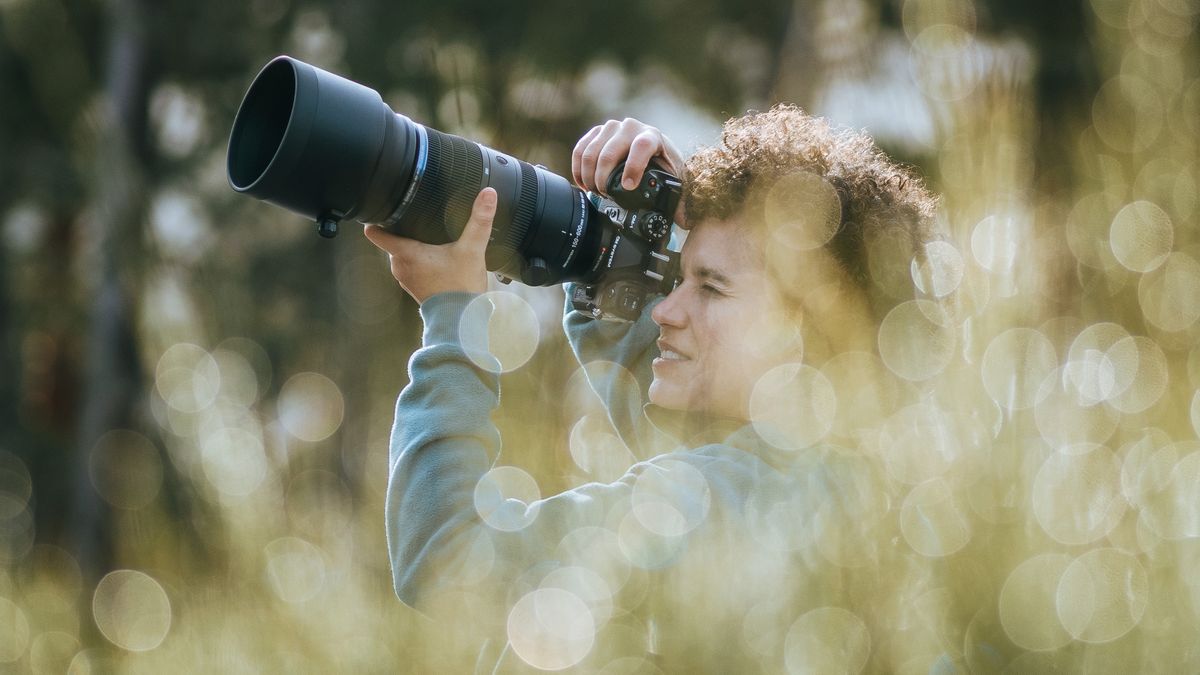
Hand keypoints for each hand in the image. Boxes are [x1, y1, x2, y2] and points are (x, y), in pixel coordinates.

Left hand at [363, 188, 495, 303]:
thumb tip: (488, 194)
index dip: (376, 219)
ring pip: (402, 254)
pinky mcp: (415, 287)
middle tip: (417, 219)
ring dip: (412, 246)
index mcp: (406, 253)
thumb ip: (480, 220)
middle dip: (402, 229)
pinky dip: (420, 261)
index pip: (376, 233)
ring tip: (429, 237)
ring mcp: (406, 278)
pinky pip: (411, 267)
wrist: (462, 320)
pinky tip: (436, 257)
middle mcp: (400, 266)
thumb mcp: (472, 249)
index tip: (381, 209)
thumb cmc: (461, 288)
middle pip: (392, 239)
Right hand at [572, 118, 687, 226]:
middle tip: (605, 197)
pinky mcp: (597, 133)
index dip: (632, 167)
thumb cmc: (664, 165)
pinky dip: (579, 169)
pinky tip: (583, 183)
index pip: (641, 146)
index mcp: (653, 137)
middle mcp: (632, 128)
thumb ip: (680, 199)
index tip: (627, 187)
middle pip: (609, 153)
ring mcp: (612, 128)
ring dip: (589, 177)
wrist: (653, 149)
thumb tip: (683, 220)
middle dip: (603, 180)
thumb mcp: (674, 180)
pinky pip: (581, 149)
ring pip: (591, 152)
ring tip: (595, 192)